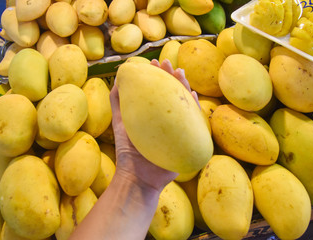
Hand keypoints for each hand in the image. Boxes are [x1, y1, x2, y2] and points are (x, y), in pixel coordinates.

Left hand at [110, 59, 198, 191]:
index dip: (156, 75)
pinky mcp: (187, 139)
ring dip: (182, 86)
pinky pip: (194, 121)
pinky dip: (194, 107)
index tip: (153, 62)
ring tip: (179, 72)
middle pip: (171, 93)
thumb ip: (118, 101)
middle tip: (166, 63)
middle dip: (170, 76)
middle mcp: (167, 118)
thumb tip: (118, 77)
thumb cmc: (128, 149)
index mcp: (153, 113)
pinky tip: (192, 94)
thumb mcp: (121, 121)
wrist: (138, 176)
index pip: (157, 90)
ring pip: (184, 103)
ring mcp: (178, 128)